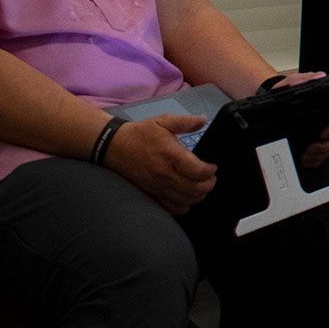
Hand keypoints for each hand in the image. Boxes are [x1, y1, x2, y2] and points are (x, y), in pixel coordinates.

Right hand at [104, 114, 218, 214]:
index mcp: (170, 155)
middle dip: (208, 185)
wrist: (115, 146)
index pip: (197, 171)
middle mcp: (164, 174)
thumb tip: (203, 119)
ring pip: (185, 200)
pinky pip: (171, 208)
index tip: (212, 167)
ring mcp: (157, 186)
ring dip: (198, 196)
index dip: (210, 171)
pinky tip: (187, 197)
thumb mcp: (163, 121)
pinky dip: (183, 206)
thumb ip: (185, 122)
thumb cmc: (141, 133)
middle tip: (211, 178)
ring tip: (202, 186)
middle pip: (194, 189)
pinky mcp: (151, 193)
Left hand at [271, 71, 328, 168]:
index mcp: (328, 109)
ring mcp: (321, 138)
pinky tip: (304, 160)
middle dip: (325, 146)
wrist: (271, 104)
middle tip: (311, 147)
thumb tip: (319, 76)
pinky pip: (319, 159)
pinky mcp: (312, 148)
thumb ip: (304, 79)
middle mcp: (327, 124)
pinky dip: (313, 162)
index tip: (323, 133)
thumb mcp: (293, 82)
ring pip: (328, 151)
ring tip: (306, 154)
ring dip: (318, 155)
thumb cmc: (286, 92)